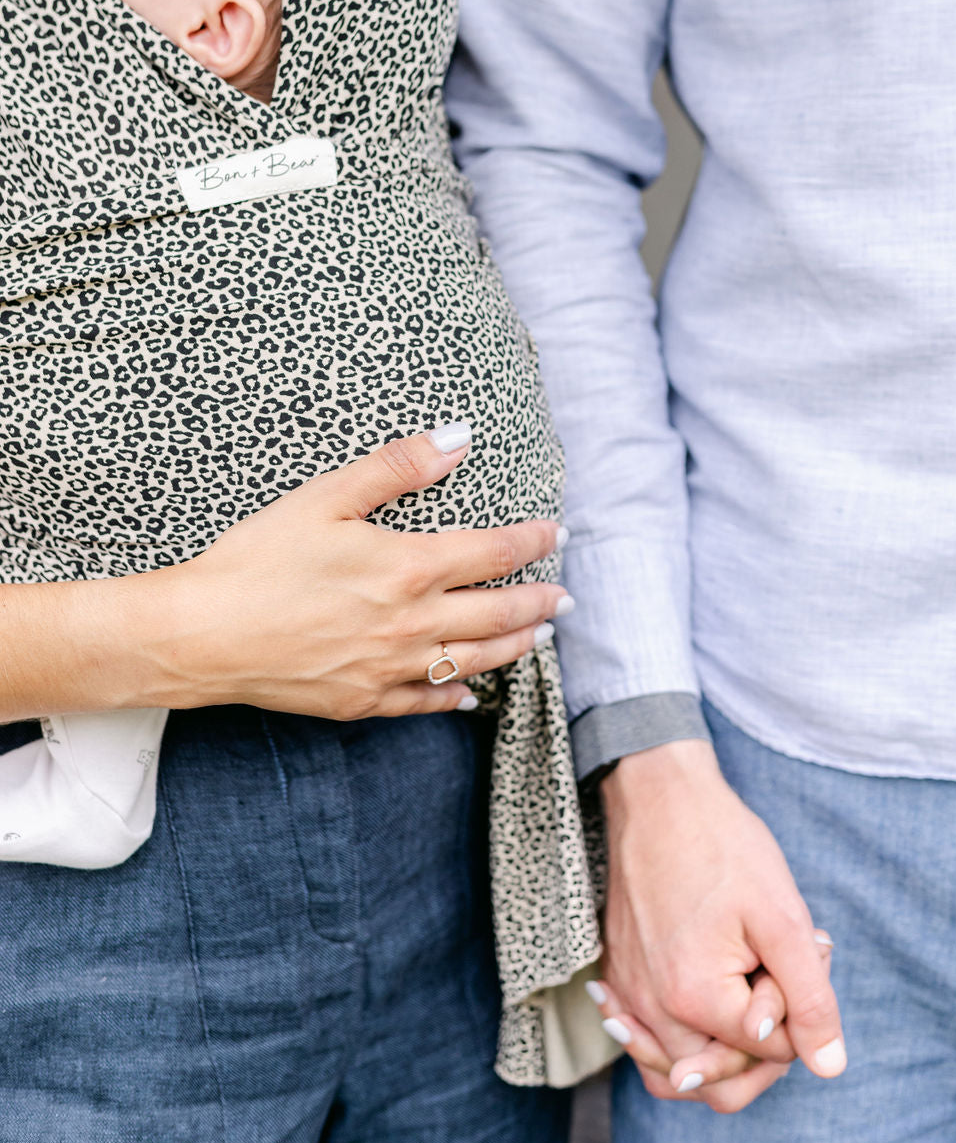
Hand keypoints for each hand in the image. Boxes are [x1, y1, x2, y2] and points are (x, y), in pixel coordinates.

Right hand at [136, 423, 566, 718]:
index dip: (532, 541)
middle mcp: (411, 624)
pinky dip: (455, 695)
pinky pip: (425, 701)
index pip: (493, 553)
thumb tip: (457, 440)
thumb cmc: (258, 559)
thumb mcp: (326, 498)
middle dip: (539, 603)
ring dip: (514, 648)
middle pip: (497, 615)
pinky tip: (468, 692)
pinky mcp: (362, 701)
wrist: (202, 636)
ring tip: (538, 638)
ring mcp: (389, 669)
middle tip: (566, 598)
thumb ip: (397, 468)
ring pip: (473, 661)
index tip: (556, 533)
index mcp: (407, 568)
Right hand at [598, 738, 845, 1113]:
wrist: (658, 793)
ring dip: (723, 1045)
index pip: (769, 1050)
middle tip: (778, 973)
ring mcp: (628, 994)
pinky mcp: (617, 976)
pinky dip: (680, 1039)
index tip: (796, 947)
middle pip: (724, 1078)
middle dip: (766, 1038)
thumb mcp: (782, 918)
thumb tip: (830, 1066)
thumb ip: (809, 998)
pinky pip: (646, 1042)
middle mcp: (651, 1009)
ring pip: (682, 1071)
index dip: (796, 1004)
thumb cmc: (722, 845)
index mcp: (693, 998)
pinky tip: (703, 999)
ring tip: (748, 987)